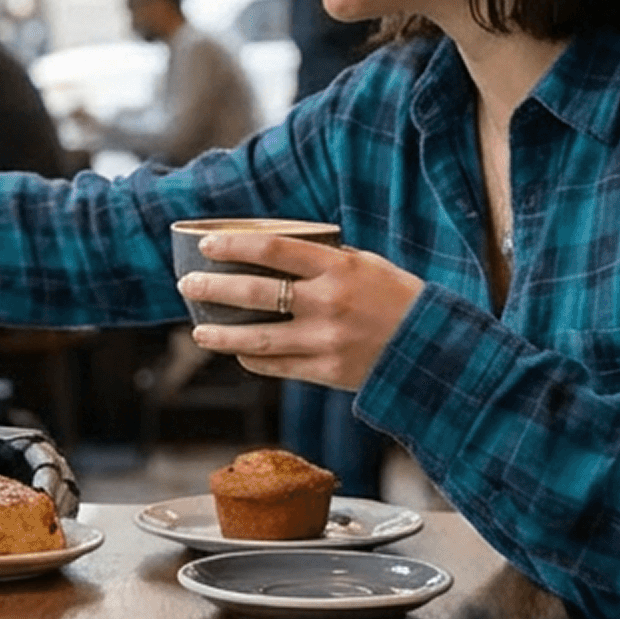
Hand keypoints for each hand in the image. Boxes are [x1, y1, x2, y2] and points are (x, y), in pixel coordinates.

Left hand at [177, 232, 422, 392]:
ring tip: (197, 332)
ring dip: (220, 336)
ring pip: (256, 340)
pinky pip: (276, 367)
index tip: (207, 245)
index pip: (273, 250)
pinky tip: (237, 354)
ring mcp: (325, 342)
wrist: (432, 348)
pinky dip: (252, 360)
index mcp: (338, 268)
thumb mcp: (365, 265)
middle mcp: (328, 303)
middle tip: (187, 285)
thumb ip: (323, 260)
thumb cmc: (397, 298)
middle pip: (255, 294)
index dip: (234, 246)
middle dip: (213, 289)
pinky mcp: (326, 373)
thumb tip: (274, 255)